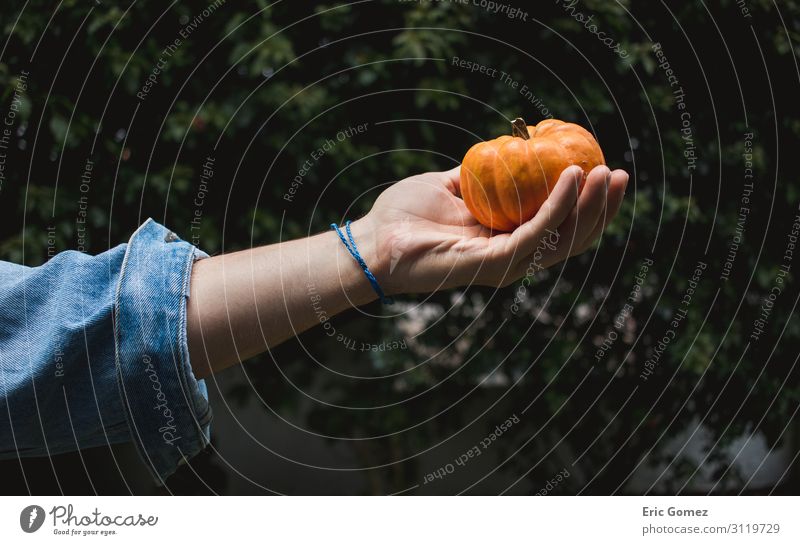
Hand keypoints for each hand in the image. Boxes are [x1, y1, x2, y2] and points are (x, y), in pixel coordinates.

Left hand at [353, 164, 628, 294]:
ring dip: (587, 206)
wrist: (374, 239)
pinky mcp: (492, 265)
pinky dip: (557, 207)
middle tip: (619, 175)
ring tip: (603, 174)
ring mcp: (504, 264)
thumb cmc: (405, 214)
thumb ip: (484, 174)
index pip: (557, 227)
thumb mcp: (451, 184)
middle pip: (570, 237)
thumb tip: (511, 147)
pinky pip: (535, 235)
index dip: (586, 203)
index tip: (605, 171)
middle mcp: (511, 257)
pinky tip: (570, 179)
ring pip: (561, 239)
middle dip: (600, 207)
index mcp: (505, 240)